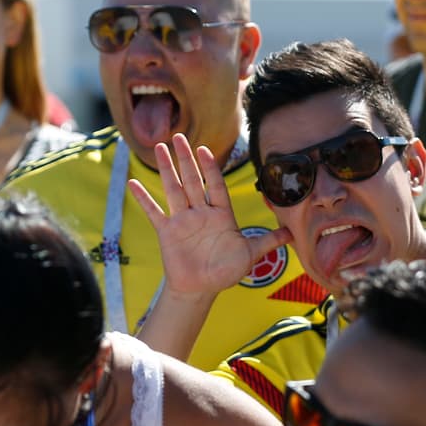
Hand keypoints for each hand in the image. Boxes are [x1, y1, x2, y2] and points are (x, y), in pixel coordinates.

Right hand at [128, 134, 291, 296]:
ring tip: (160, 147)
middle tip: (179, 136)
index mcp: (221, 214)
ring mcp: (182, 220)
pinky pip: (154, 212)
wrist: (200, 289)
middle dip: (186, 158)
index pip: (215, 185)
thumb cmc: (225, 271)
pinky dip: (144, 198)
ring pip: (174, 189)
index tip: (205, 149)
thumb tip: (292, 234)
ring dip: (166, 169)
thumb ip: (268, 241)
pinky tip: (134, 183)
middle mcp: (200, 212)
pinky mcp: (167, 231)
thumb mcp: (250, 255)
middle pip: (192, 180)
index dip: (211, 167)